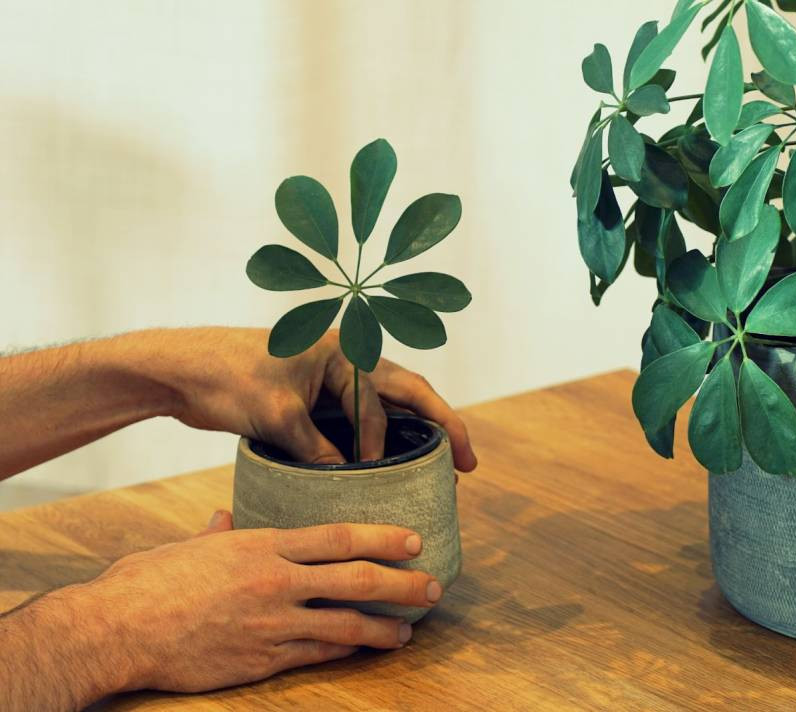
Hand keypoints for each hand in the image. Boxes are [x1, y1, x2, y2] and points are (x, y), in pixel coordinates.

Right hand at [0, 512, 443, 706]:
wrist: (116, 630)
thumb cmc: (148, 582)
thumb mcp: (189, 546)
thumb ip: (219, 533)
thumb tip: (226, 519)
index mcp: (262, 546)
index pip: (339, 537)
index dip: (383, 538)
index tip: (414, 540)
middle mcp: (275, 582)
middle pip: (355, 579)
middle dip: (401, 583)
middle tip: (432, 585)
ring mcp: (271, 624)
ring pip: (344, 625)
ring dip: (383, 628)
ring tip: (408, 630)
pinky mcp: (260, 661)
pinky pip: (315, 655)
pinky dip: (344, 651)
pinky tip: (363, 649)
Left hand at [150, 327, 476, 468]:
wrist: (179, 369)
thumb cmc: (226, 377)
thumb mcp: (276, 416)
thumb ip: (316, 448)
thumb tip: (349, 480)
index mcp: (343, 349)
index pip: (384, 400)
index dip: (393, 442)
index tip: (393, 477)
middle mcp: (345, 358)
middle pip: (407, 393)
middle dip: (441, 426)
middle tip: (470, 463)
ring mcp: (331, 376)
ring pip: (386, 406)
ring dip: (412, 434)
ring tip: (440, 468)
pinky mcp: (314, 396)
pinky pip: (358, 419)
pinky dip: (377, 440)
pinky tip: (388, 466)